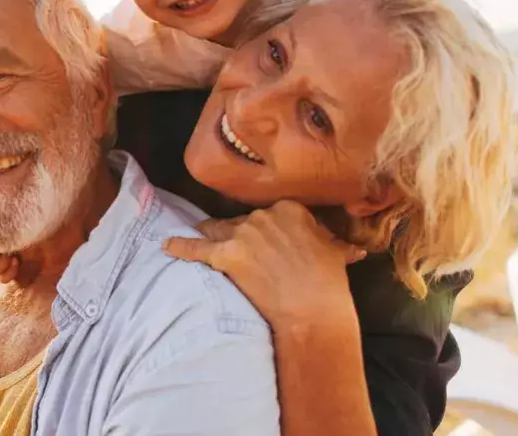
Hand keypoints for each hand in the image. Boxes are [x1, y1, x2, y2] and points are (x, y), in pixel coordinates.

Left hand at [162, 200, 365, 326]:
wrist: (313, 309)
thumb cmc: (328, 283)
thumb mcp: (335, 254)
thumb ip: (335, 245)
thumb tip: (352, 250)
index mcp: (291, 209)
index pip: (270, 215)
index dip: (267, 231)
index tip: (267, 241)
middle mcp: (264, 216)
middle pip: (243, 222)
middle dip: (241, 235)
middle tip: (242, 250)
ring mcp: (244, 234)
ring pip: (219, 230)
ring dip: (210, 235)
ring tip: (199, 234)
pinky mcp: (227, 255)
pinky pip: (198, 248)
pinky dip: (181, 246)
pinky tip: (166, 245)